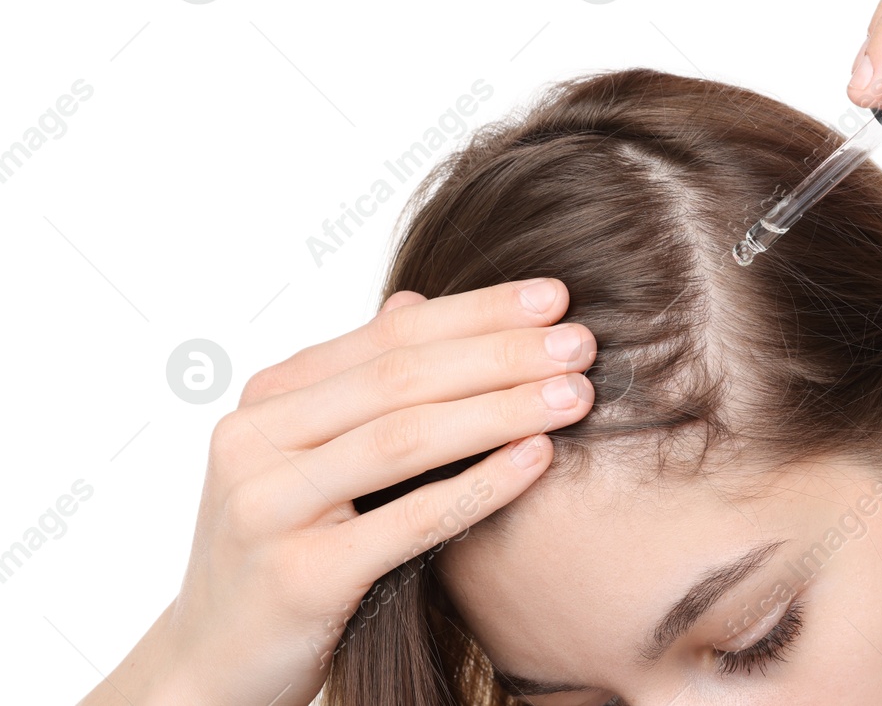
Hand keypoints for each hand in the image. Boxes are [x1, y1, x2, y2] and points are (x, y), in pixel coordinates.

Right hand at [84, 279, 595, 705]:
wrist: (214, 667)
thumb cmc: (284, 552)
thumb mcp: (310, 457)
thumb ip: (358, 383)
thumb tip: (415, 299)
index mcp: (266, 401)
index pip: (389, 336)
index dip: (477, 311)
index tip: (555, 298)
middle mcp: (254, 442)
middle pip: (401, 379)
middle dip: (501, 354)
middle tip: (582, 342)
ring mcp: (268, 509)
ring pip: (404, 439)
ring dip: (502, 409)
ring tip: (575, 394)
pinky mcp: (298, 578)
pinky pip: (408, 522)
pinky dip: (481, 485)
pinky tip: (539, 458)